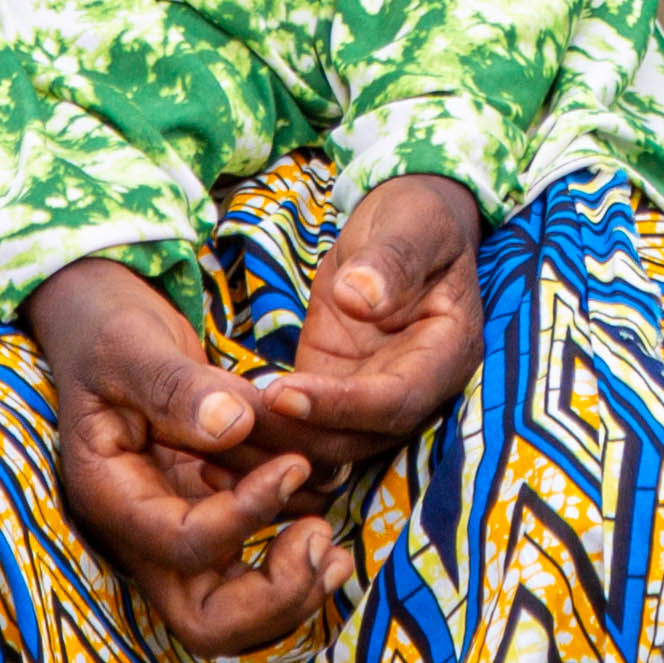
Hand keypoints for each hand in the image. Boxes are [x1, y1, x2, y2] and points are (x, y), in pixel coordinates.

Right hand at [24, 256, 339, 654]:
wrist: (103, 321)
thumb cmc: (107, 328)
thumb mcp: (132, 345)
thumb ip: (176, 386)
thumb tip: (233, 424)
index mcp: (111, 495)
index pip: (183, 544)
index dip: (245, 516)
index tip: (290, 464)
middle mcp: (144, 530)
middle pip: (207, 620)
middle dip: (273, 596)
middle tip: (318, 537)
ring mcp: (178, 529)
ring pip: (237, 612)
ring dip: (294, 585)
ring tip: (334, 540)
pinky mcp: (209, 513)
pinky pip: (252, 569)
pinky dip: (295, 561)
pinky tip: (326, 518)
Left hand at [242, 172, 486, 477]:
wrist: (406, 225)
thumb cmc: (419, 218)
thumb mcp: (412, 225)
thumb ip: (392, 261)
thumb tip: (358, 299)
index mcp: (447, 354)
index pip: (395, 401)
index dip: (341, 406)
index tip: (283, 395)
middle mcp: (413, 387)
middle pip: (358, 438)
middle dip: (296, 436)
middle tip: (233, 422)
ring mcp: (372, 391)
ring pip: (327, 442)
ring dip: (275, 444)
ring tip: (215, 432)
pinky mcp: (336, 386)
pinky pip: (303, 422)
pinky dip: (267, 430)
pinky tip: (219, 425)